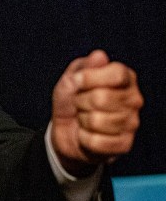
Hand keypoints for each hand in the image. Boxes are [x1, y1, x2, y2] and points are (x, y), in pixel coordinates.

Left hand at [50, 49, 142, 176]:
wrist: (66, 130)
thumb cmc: (71, 100)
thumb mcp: (70, 80)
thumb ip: (83, 67)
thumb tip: (99, 56)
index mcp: (125, 78)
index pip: (117, 73)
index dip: (91, 77)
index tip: (78, 81)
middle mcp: (134, 100)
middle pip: (102, 98)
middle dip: (81, 101)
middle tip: (79, 103)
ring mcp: (132, 123)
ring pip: (97, 121)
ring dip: (82, 120)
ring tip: (84, 118)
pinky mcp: (124, 144)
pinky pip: (96, 141)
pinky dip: (84, 138)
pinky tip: (87, 134)